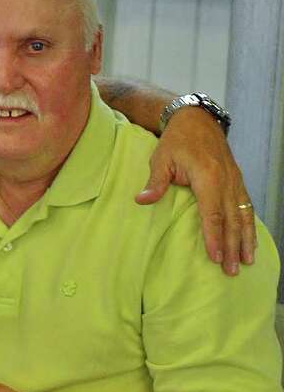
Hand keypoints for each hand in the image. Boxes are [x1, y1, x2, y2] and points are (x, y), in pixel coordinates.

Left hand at [136, 106, 253, 275]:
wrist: (197, 120)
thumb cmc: (176, 141)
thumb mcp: (161, 158)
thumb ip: (155, 182)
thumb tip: (141, 200)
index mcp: (208, 177)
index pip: (212, 213)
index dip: (214, 237)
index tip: (216, 257)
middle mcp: (227, 181)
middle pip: (231, 219)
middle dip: (233, 246)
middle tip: (231, 270)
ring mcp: (235, 181)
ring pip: (243, 215)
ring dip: (245, 239)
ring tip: (247, 262)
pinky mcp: (238, 181)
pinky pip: (247, 207)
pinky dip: (250, 225)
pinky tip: (250, 241)